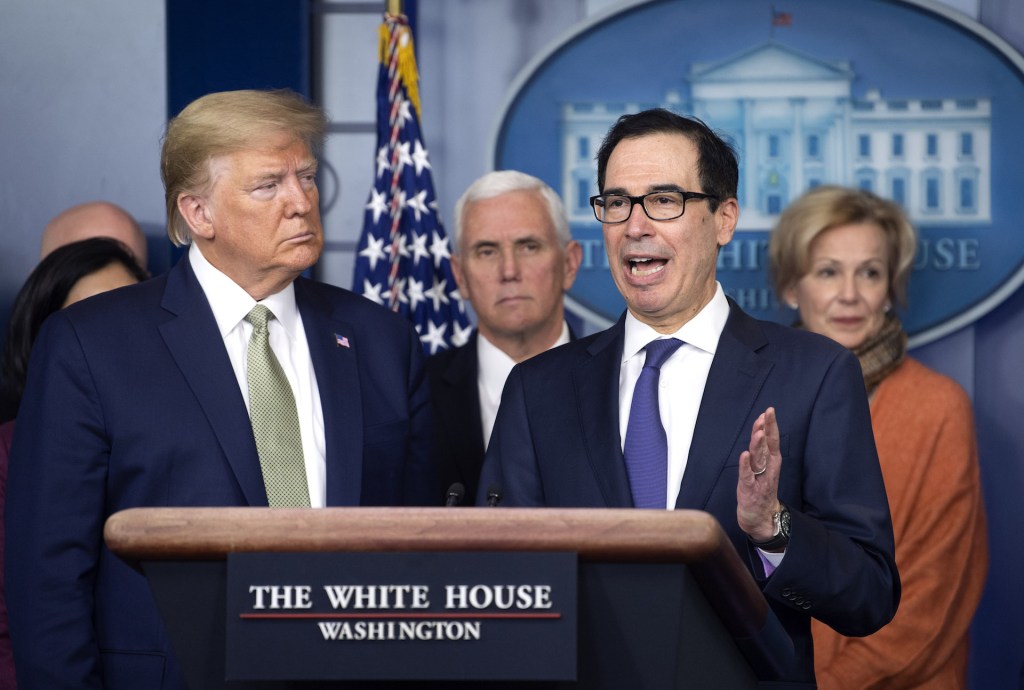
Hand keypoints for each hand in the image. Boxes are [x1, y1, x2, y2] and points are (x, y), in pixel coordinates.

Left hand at [737, 407, 781, 541]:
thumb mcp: (763, 467)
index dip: (771, 425)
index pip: (772, 440)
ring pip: (759, 459)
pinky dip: (745, 466)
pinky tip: (744, 455)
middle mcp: (768, 469)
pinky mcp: (750, 490)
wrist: (761, 518)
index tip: (769, 410)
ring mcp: (760, 480)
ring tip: (758, 433)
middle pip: (768, 446)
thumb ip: (761, 450)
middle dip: (767, 430)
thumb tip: (760, 429)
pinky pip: (747, 476)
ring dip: (758, 446)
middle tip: (767, 415)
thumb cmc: (760, 489)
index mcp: (771, 462)